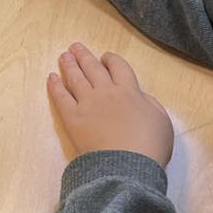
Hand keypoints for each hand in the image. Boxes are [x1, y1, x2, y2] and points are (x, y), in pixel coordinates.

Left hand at [46, 43, 172, 166]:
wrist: (127, 165)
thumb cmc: (149, 146)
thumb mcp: (161, 120)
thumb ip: (149, 102)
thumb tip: (137, 95)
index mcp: (130, 90)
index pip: (118, 66)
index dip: (110, 59)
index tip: (104, 57)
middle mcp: (106, 92)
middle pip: (93, 68)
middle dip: (84, 56)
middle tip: (75, 47)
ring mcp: (87, 103)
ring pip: (76, 78)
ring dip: (69, 65)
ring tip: (64, 56)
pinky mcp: (72, 118)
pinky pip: (61, 96)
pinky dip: (55, 85)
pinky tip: (51, 77)